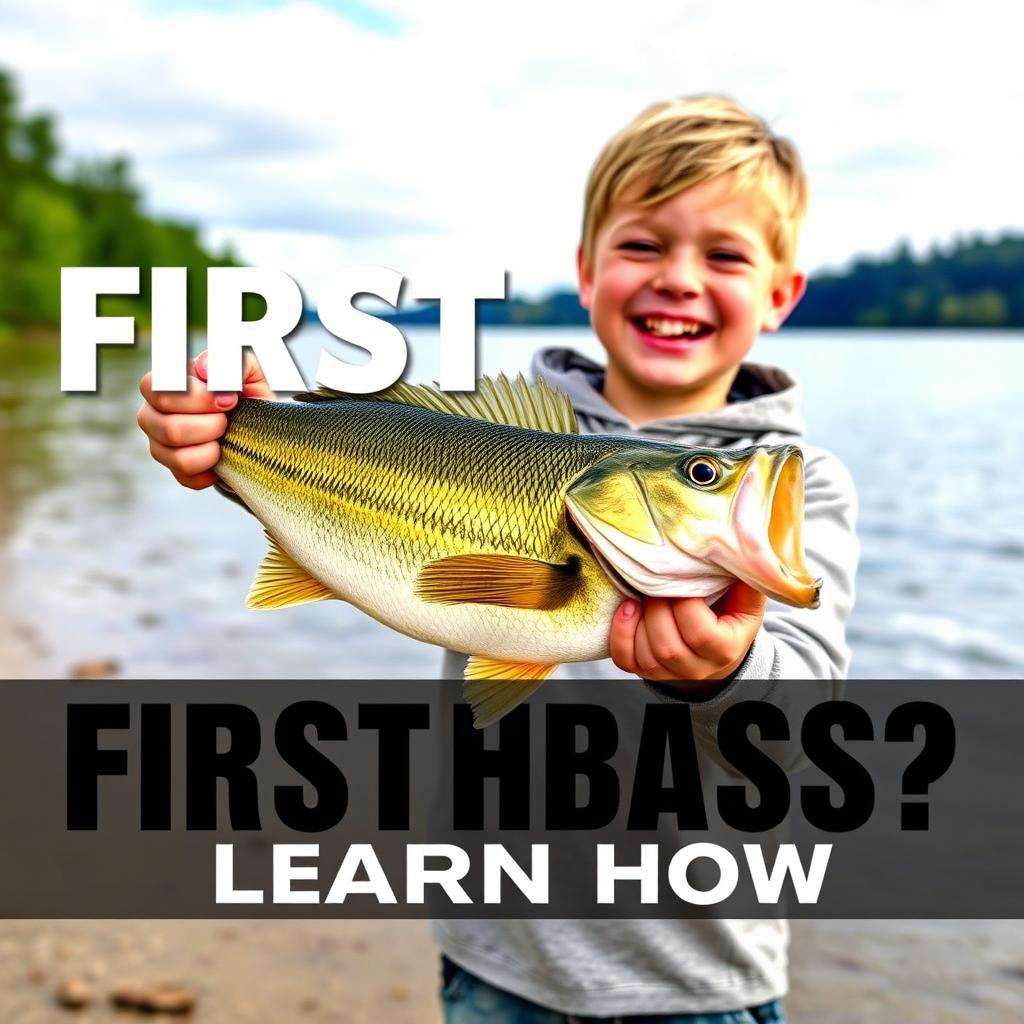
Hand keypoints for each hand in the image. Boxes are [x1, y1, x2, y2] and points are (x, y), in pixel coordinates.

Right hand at [137, 350, 273, 488]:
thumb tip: (202, 369)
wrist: (268, 427)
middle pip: (168, 428)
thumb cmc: (253, 393)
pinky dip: (212, 469)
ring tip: (226, 437)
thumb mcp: (252, 371)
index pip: (156, 388)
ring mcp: (161, 444)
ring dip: (212, 448)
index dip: (196, 397)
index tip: (229, 399)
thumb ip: (230, 361)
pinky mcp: (176, 470)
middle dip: (210, 425)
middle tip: (228, 420)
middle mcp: (154, 414)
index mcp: (166, 383)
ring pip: (176, 456)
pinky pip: (187, 476)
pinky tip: (224, 457)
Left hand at [609, 581, 765, 690]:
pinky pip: (626, 660)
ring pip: (646, 655)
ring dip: (638, 621)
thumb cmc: (730, 611)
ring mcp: (671, 673)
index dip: (685, 605)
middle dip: (657, 608)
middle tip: (658, 583)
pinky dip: (621, 634)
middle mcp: (700, 668)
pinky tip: (627, 609)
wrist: (718, 642)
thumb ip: (745, 578)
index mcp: (727, 649)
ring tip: (643, 595)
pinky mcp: (647, 671)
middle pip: (668, 647)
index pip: (700, 634)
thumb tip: (739, 550)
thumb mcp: (746, 596)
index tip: (682, 580)